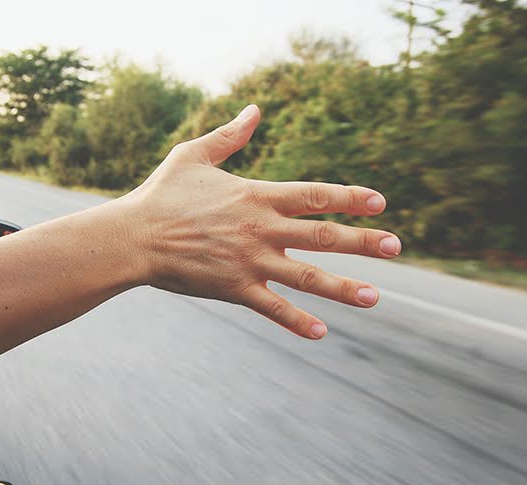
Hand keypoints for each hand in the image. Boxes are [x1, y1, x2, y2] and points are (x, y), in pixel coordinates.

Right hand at [124, 104, 400, 339]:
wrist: (132, 237)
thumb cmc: (161, 194)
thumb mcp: (193, 155)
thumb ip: (230, 135)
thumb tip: (256, 109)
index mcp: (255, 195)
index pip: (314, 195)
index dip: (349, 197)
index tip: (379, 202)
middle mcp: (260, 229)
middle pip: (322, 235)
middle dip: (362, 241)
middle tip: (394, 246)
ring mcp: (249, 261)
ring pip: (307, 276)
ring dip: (344, 287)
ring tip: (377, 296)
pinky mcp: (234, 288)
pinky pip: (272, 307)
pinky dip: (297, 321)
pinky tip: (321, 332)